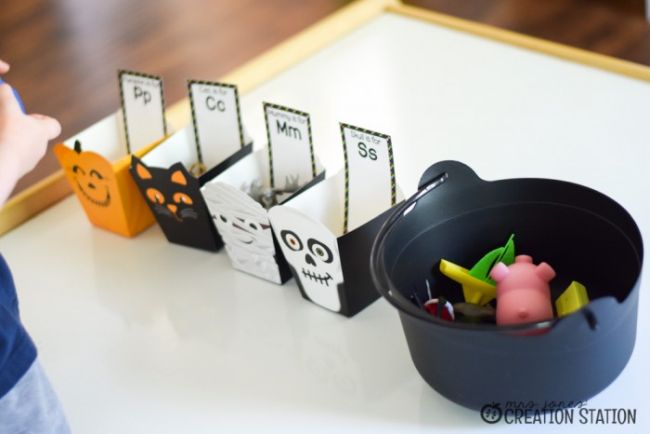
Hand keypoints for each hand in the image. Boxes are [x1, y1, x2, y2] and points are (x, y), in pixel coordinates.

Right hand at [0, 59, 60, 205]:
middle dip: (22, 129)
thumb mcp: (7, 109)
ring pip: (24, 148)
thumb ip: (7, 95)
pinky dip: (6, 152)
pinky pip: (13, 159)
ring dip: (13, 141)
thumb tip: (5, 87)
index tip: (27, 116)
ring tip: (1, 136)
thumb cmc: (9, 135)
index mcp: (43, 132)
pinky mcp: (18, 171)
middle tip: (7, 123)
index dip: (43, 119)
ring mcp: (29, 161)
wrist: (2, 166)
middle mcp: (40, 148)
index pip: (53, 126)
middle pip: (36, 136)